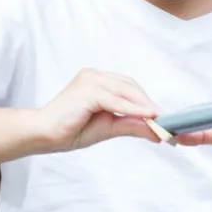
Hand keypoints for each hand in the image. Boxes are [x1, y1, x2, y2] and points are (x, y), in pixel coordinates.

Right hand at [38, 68, 160, 151]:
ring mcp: (90, 80)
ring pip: (126, 91)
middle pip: (131, 87)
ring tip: (161, 122)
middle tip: (167, 123)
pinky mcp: (87, 90)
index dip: (147, 102)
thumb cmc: (71, 129)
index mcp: (98, 81)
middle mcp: (94, 75)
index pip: (129, 88)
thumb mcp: (108, 127)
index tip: (164, 118)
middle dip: (149, 105)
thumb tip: (157, 130)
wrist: (44, 135)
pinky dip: (134, 109)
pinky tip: (148, 117)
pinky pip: (116, 100)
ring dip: (145, 107)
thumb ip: (131, 125)